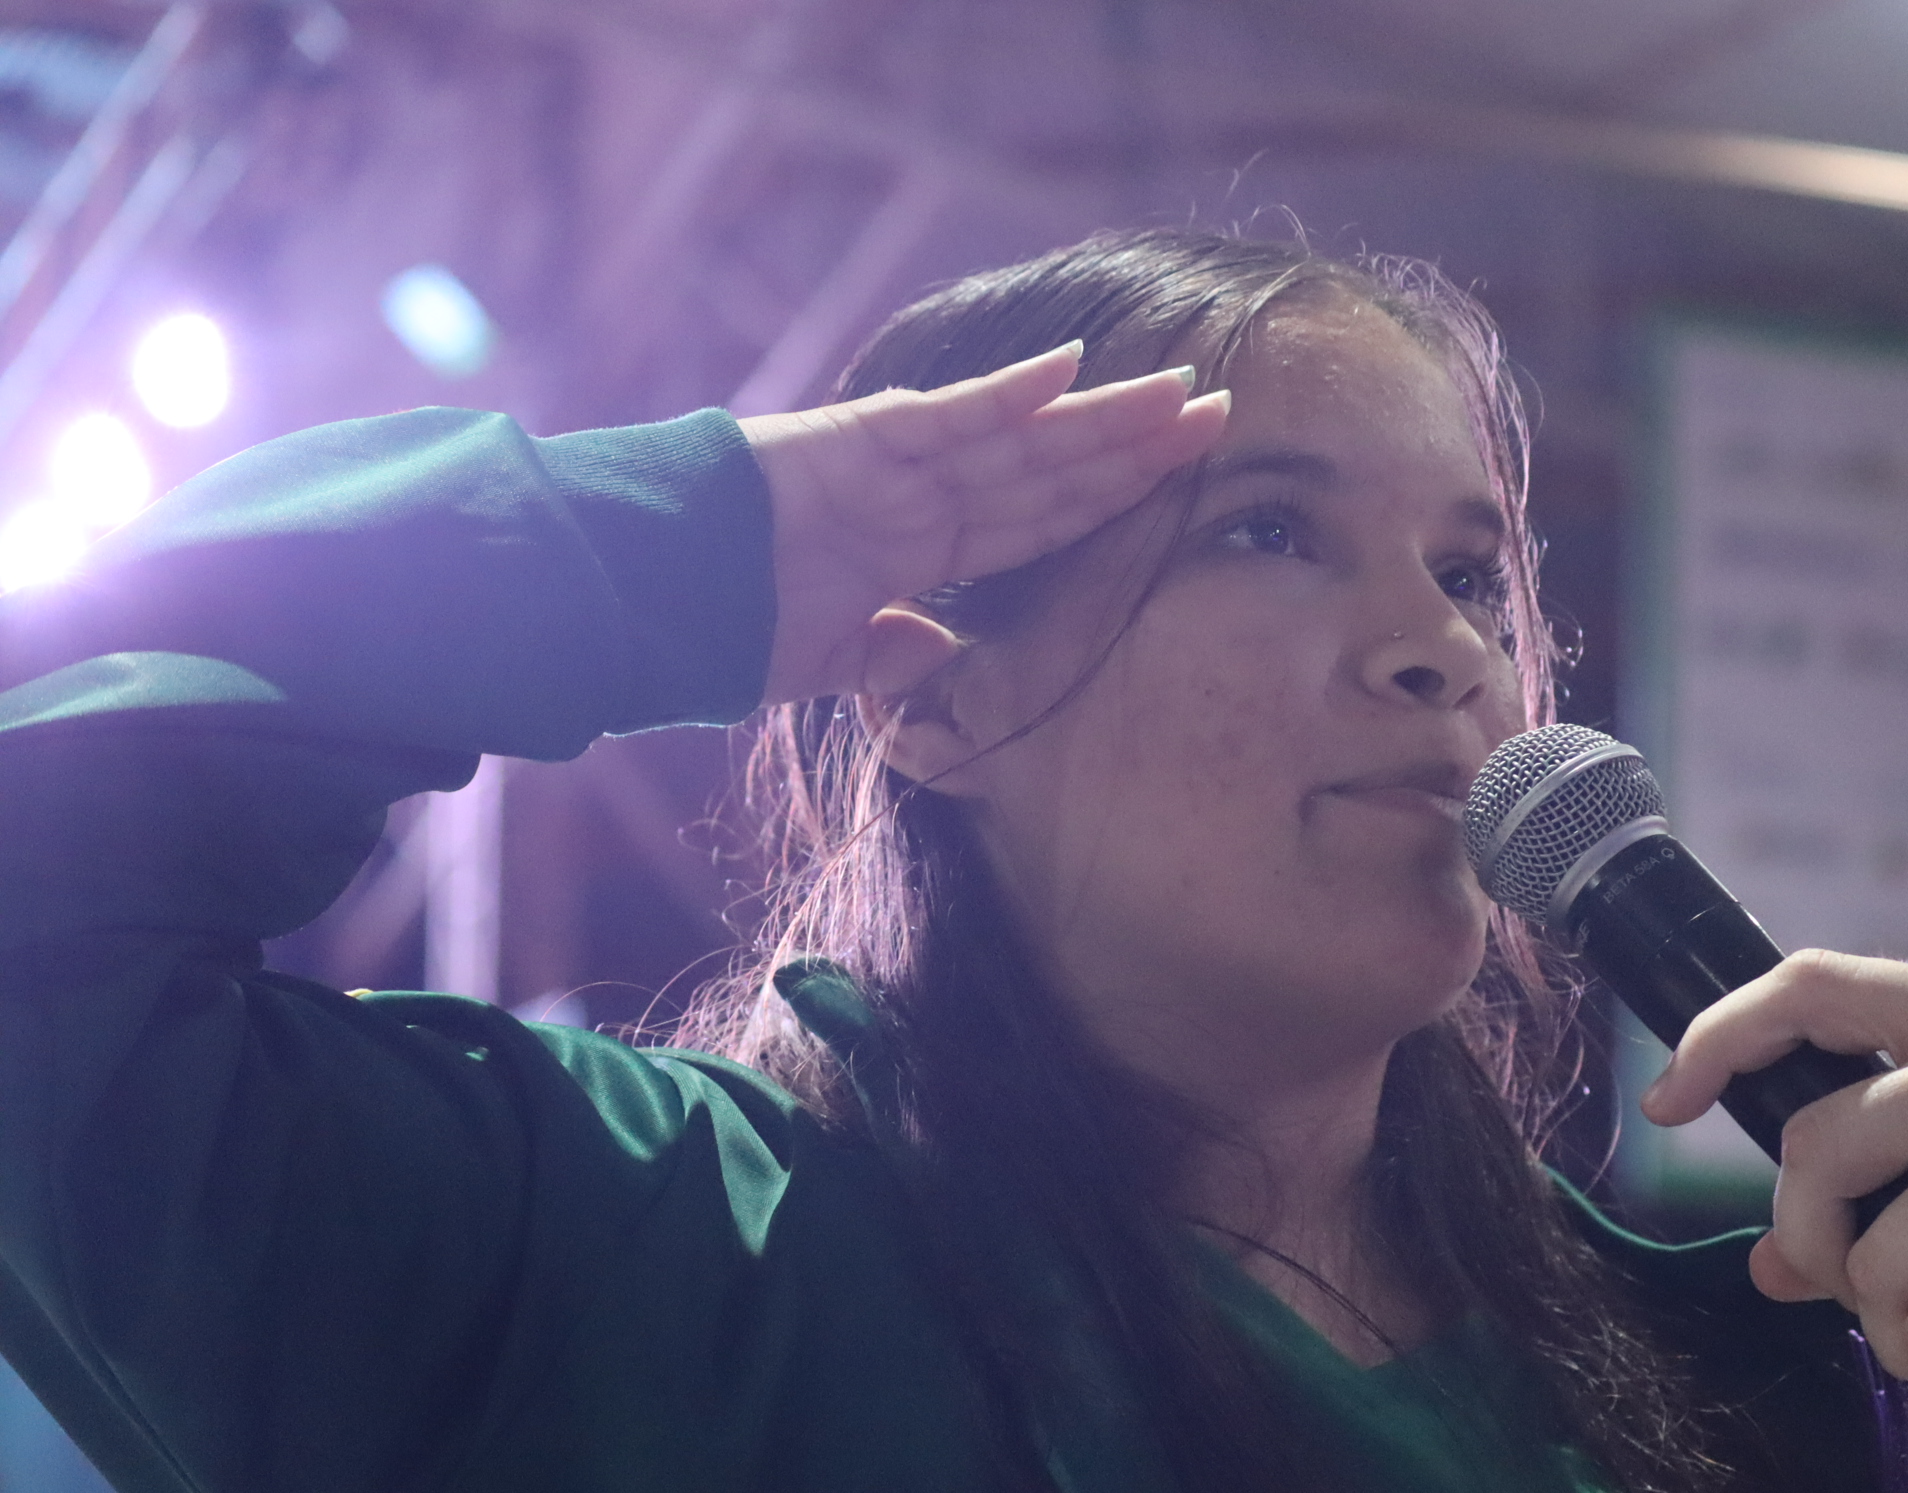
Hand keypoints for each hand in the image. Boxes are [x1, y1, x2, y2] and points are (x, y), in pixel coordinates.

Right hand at [738, 344, 1229, 704]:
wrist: (644, 600)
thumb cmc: (721, 627)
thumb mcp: (827, 663)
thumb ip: (889, 658)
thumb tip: (939, 656)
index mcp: (923, 549)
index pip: (1044, 520)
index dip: (1115, 499)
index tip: (1184, 482)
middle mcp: (925, 498)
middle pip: (1055, 469)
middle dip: (1139, 446)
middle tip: (1222, 415)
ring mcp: (897, 465)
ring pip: (1024, 437)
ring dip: (1105, 416)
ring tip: (1183, 394)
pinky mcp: (859, 442)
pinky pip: (948, 416)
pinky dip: (1008, 395)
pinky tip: (1072, 372)